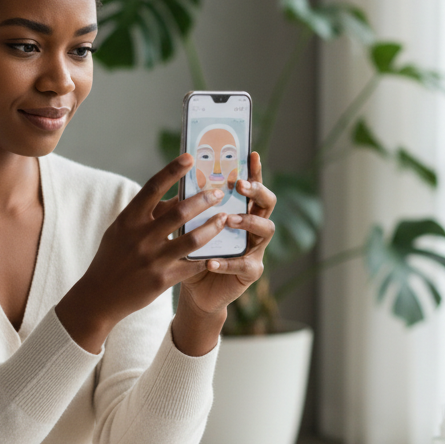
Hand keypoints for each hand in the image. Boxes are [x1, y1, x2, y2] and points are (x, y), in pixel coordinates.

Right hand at [57, 153, 230, 352]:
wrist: (99, 295)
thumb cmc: (112, 257)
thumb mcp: (122, 231)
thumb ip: (147, 214)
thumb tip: (177, 197)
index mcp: (129, 219)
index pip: (153, 187)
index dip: (172, 170)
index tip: (190, 158)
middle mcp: (140, 236)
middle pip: (179, 211)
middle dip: (204, 199)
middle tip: (219, 192)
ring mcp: (152, 259)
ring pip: (192, 239)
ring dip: (213, 226)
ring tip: (226, 218)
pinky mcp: (162, 280)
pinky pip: (192, 266)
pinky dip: (207, 258)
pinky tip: (220, 252)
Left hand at [173, 152, 276, 353]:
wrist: (194, 289)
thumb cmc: (190, 252)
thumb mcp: (186, 225)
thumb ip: (187, 206)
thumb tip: (177, 181)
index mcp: (241, 209)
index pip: (251, 185)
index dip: (254, 170)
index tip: (251, 154)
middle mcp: (254, 226)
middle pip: (267, 203)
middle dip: (257, 191)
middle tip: (240, 185)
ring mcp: (256, 248)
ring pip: (265, 229)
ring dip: (247, 221)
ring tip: (229, 219)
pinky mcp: (251, 271)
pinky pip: (244, 264)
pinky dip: (227, 262)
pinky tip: (211, 262)